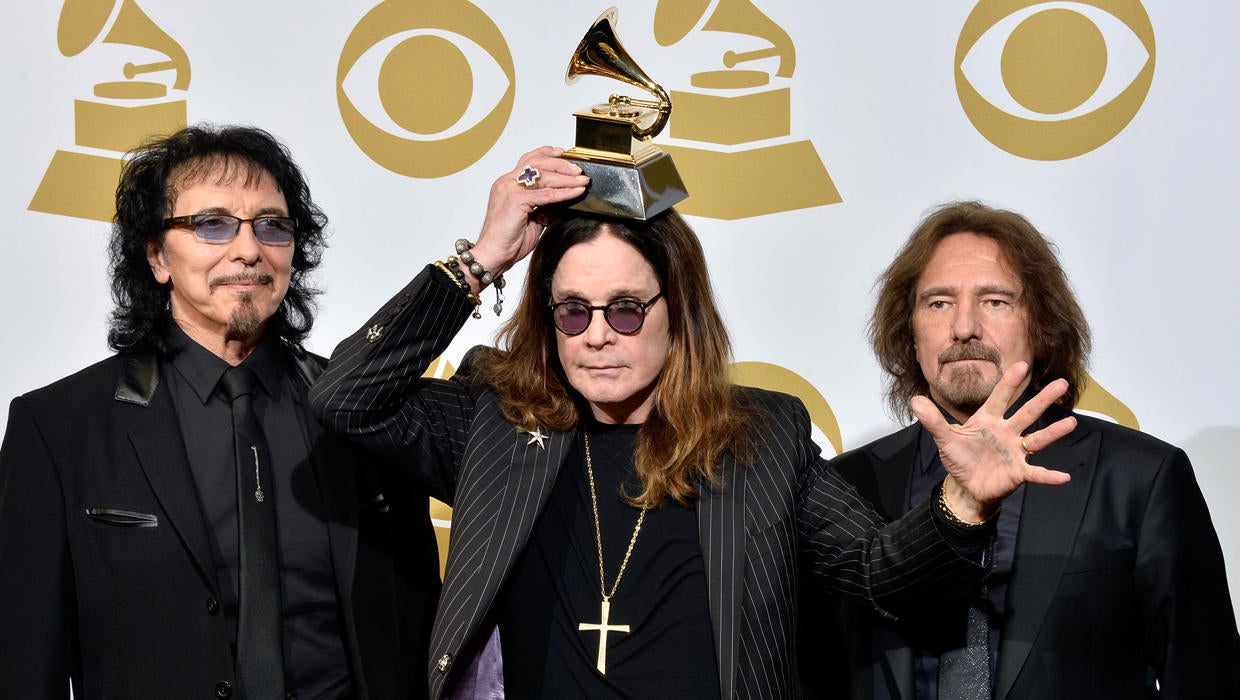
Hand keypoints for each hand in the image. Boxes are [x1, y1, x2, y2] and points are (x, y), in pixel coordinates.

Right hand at [467, 146, 589, 287]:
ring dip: (567, 178)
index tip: (564, 154)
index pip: (528, 159)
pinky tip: (576, 192)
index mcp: (507, 183)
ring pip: (544, 177)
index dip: (547, 153)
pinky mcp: (515, 201)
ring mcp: (509, 189)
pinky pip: (546, 194)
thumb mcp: (531, 217)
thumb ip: (545, 204)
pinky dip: (564, 193)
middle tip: (579, 171)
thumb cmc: (508, 240)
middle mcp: (506, 182)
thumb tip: (565, 196)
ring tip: (583, 181)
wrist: (493, 255)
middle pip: (537, 163)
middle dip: (562, 164)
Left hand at [911, 361, 1075, 521]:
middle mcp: (1006, 432)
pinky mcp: (1018, 472)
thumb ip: (933, 420)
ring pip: (1037, 439)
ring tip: (1071, 422)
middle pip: (1026, 413)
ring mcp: (1014, 452)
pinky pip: (1036, 473)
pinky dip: (1049, 476)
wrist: (966, 486)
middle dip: (1042, 399)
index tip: (1021, 364)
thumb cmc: (959, 458)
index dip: (1009, 382)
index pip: (1000, 397)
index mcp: (988, 420)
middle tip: (1061, 383)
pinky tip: (1064, 476)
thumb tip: (915, 399)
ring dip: (1053, 432)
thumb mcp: (944, 438)